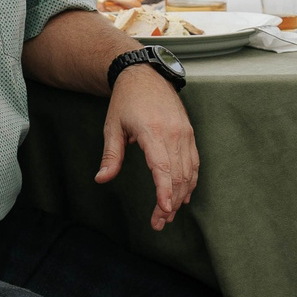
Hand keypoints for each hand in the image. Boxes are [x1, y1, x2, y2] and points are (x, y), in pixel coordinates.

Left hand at [98, 62, 198, 229]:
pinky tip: (184, 195)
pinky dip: (191, 180)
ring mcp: (184, 132)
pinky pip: (194, 161)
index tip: (163, 211)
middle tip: (159, 223)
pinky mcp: (188, 132)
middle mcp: (173, 133)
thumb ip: (110, 156)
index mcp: (153, 132)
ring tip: (169, 215)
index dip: (165, 192)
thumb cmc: (126, 100)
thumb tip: (101, 179)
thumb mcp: (112, 126)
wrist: (145, 74)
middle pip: (178, 175)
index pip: (163, 168)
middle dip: (170, 203)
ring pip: (189, 171)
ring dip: (182, 195)